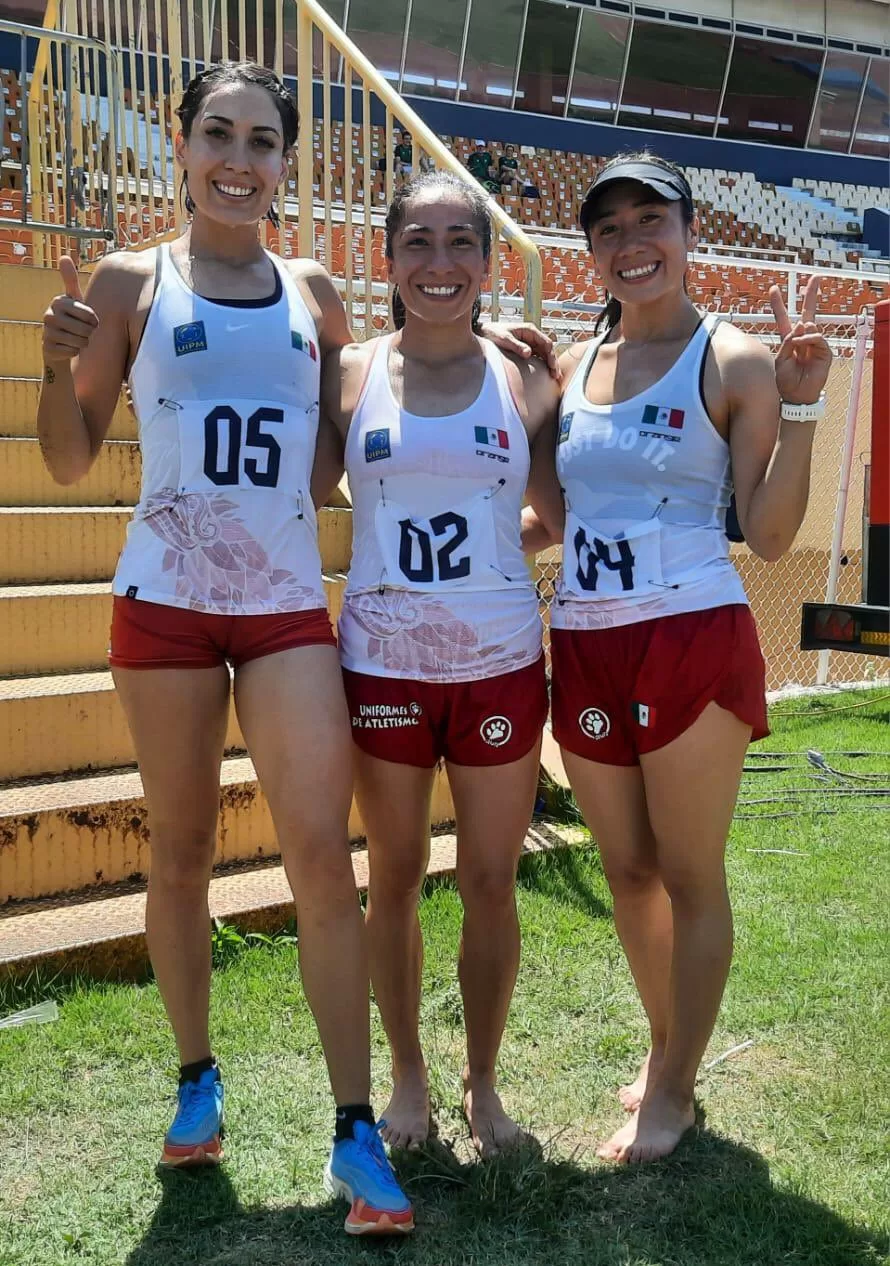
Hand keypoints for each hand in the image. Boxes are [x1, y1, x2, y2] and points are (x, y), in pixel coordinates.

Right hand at [42, 255, 98, 366]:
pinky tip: (69, 347)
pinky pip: (72, 351)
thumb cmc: (72, 318)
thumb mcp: (74, 299)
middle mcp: (49, 314)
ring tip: (77, 338)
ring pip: (80, 342)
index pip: (89, 315)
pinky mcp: (47, 347)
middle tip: (84, 332)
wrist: (60, 342)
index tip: (92, 321)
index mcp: (59, 301)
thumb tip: (63, 256)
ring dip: (83, 343)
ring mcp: (47, 331)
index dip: (95, 321)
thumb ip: (70, 280)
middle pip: (85, 329)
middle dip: (90, 333)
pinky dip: (75, 351)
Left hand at [479, 321, 561, 380]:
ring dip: (549, 364)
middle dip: (553, 362)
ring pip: (544, 354)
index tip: (552, 368)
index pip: (546, 343)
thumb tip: (529, 353)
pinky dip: (542, 364)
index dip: (551, 356)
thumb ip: (516, 346)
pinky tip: (544, 374)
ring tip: (553, 377)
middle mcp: (532, 336)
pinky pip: (537, 357)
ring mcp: (529, 342)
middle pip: (548, 349)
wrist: (483, 332)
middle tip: (555, 376)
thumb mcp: (504, 339)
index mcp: (530, 330)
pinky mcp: (525, 349)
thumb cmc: (493, 333)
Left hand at [769, 276, 832, 405]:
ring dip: (801, 332)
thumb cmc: (785, 381)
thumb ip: (787, 342)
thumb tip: (802, 326)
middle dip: (812, 294)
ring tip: (795, 343)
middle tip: (816, 276)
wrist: (796, 396)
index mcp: (789, 340)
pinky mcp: (824, 351)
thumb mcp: (779, 361)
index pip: (783, 318)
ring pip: (811, 324)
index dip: (778, 304)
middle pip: (808, 312)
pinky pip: (817, 337)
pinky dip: (808, 338)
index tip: (773, 289)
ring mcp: (815, 344)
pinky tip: (800, 343)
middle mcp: (803, 339)